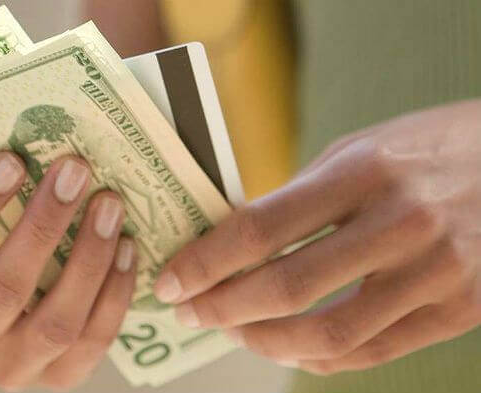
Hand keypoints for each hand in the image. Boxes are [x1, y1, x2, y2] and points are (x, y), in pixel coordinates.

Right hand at [0, 153, 135, 390]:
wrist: (15, 324)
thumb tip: (34, 139)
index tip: (11, 161)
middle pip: (2, 288)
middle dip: (44, 225)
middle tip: (74, 173)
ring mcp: (10, 367)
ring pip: (55, 322)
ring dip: (89, 259)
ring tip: (110, 207)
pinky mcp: (56, 379)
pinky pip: (92, 341)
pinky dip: (116, 292)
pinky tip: (128, 249)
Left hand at [153, 99, 480, 374]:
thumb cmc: (426, 149)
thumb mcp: (359, 151)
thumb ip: (300, 198)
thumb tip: (235, 243)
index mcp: (364, 172)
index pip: (261, 228)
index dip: (205, 262)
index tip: (170, 282)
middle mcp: (401, 223)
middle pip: (287, 287)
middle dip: (222, 307)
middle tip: (190, 312)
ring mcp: (437, 272)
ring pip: (328, 334)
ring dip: (265, 342)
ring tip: (235, 332)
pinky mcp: (460, 310)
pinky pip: (373, 352)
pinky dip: (319, 358)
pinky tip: (288, 348)